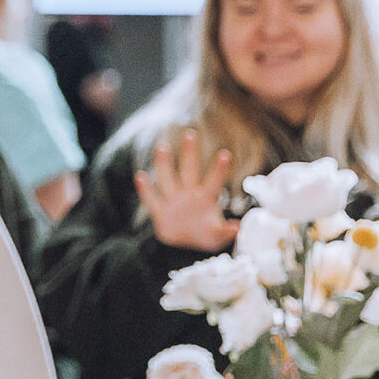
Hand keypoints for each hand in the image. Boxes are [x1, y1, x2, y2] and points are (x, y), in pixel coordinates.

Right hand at [135, 133, 236, 251]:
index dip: (219, 170)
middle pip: (189, 170)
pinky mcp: (160, 211)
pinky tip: (140, 177)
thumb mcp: (217, 236)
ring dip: (164, 164)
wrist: (184, 244)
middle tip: (191, 134)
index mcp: (206, 199)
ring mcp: (173, 200)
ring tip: (162, 147)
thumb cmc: (205, 236)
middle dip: (189, 153)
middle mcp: (188, 194)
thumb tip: (238, 228)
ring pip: (167, 178)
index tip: (225, 154)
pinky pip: (151, 199)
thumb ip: (226, 231)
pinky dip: (145, 190)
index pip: (214, 182)